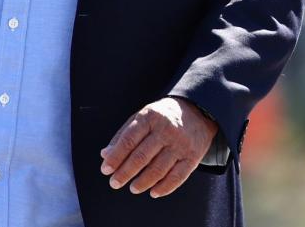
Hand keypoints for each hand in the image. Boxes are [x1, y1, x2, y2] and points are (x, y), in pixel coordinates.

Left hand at [99, 96, 218, 197]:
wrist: (199, 110)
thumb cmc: (162, 117)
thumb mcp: (143, 117)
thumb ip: (123, 135)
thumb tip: (106, 155)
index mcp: (150, 117)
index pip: (129, 140)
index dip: (116, 157)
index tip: (105, 170)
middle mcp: (166, 129)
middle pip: (142, 156)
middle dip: (125, 173)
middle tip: (114, 183)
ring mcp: (181, 144)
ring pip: (158, 169)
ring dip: (142, 182)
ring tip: (133, 188)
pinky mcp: (193, 156)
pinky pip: (177, 177)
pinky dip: (164, 188)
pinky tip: (153, 192)